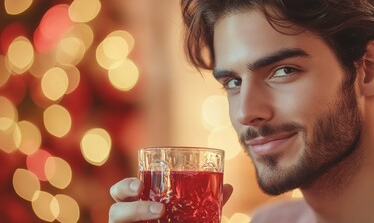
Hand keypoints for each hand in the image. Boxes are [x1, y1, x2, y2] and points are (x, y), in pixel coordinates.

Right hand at [108, 177, 233, 222]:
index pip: (122, 192)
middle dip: (130, 208)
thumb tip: (228, 187)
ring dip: (136, 217)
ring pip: (117, 222)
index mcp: (139, 205)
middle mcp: (128, 221)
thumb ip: (207, 203)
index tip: (139, 185)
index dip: (125, 187)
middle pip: (115, 210)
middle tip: (159, 208)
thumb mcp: (195, 217)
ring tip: (161, 215)